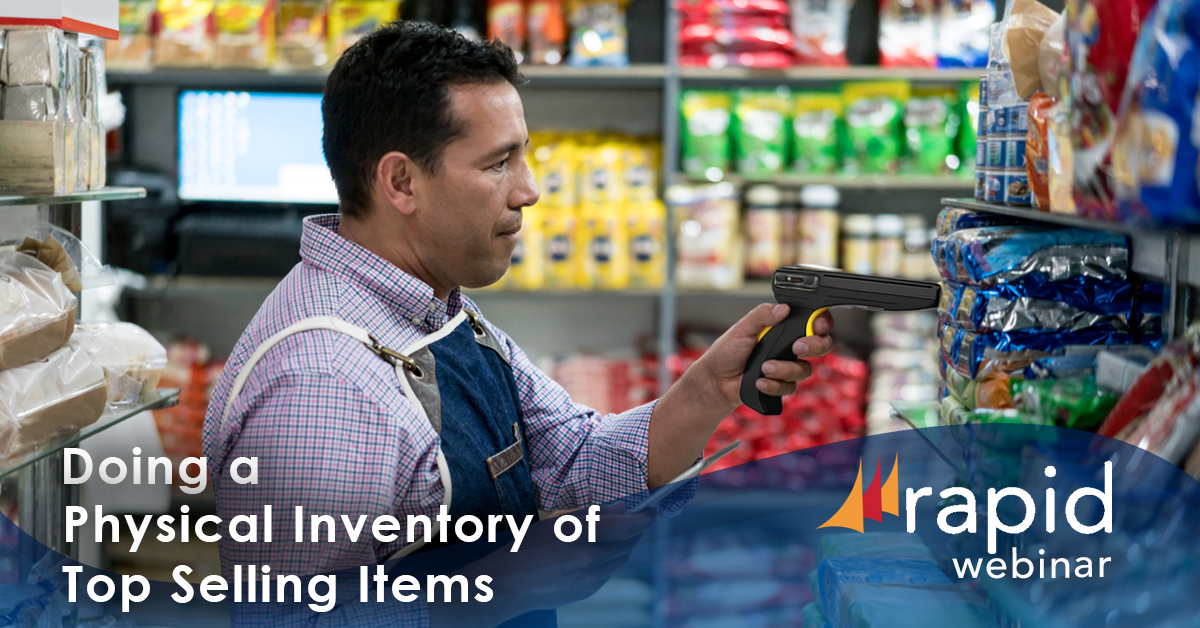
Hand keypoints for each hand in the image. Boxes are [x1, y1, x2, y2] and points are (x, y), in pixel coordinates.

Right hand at [429, 503, 652, 626]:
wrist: (509, 584)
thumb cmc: (528, 547)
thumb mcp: (558, 522)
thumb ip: (593, 515)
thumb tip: (621, 508)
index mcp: (583, 537)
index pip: (627, 526)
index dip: (644, 517)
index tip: (652, 509)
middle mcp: (591, 560)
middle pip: (628, 544)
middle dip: (637, 530)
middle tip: (640, 518)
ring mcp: (591, 579)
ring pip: (620, 559)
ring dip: (625, 545)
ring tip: (621, 533)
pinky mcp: (587, 592)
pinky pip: (607, 573)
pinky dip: (610, 560)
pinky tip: (600, 552)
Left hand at [690, 303, 833, 408]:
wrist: (716, 380)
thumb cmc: (727, 351)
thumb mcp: (742, 328)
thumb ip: (762, 315)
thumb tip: (783, 308)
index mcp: (783, 327)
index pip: (812, 321)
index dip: (821, 321)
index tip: (816, 325)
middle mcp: (789, 346)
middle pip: (821, 345)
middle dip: (815, 346)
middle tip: (798, 347)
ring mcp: (787, 366)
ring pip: (804, 370)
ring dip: (785, 369)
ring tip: (764, 368)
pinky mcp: (781, 384)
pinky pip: (790, 387)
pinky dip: (774, 385)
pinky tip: (759, 382)